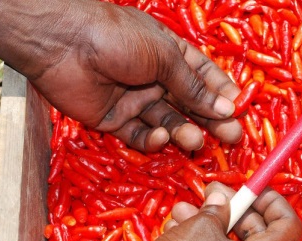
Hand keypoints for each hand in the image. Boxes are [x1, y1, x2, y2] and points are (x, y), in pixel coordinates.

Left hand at [0, 0, 241, 151]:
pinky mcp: (115, 120)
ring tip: (196, 140)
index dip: (220, 91)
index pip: (202, 75)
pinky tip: (162, 136)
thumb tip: (225, 106)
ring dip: (183, 131)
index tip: (238, 108)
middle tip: (231, 135)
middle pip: (189, 103)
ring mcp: (135, 100)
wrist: (63, 43)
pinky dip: (153, 139)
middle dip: (210, 119)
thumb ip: (192, 85)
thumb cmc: (118, 39)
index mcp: (169, 55)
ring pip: (167, 121)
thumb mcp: (163, 56)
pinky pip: (139, 134)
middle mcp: (155, 79)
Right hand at [141, 182, 301, 240]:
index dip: (271, 199)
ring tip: (181, 210)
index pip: (287, 224)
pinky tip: (176, 230)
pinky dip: (197, 240)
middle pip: (254, 230)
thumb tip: (220, 198)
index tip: (252, 185)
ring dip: (205, 220)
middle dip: (230, 207)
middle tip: (210, 192)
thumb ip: (215, 210)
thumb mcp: (200, 230)